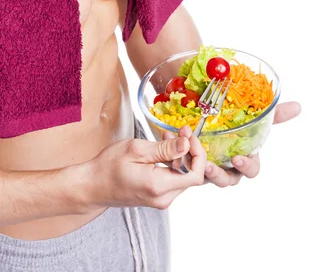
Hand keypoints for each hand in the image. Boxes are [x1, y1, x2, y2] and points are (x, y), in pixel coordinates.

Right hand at [83, 135, 206, 209]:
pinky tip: (164, 148)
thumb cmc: (108, 167)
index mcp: (159, 186)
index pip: (196, 174)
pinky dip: (173, 162)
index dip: (198, 153)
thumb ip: (165, 149)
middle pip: (192, 174)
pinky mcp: (156, 196)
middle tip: (181, 130)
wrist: (90, 187)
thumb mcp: (137, 150)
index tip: (189, 136)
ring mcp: (160, 199)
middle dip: (190, 150)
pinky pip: (173, 178)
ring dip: (181, 154)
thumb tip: (187, 145)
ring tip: (169, 136)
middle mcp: (163, 197)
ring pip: (183, 175)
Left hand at [168, 101, 301, 187]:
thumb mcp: (254, 114)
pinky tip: (172, 141)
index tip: (238, 158)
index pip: (251, 169)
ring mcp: (206, 166)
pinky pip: (182, 165)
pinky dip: (177, 154)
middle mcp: (227, 165)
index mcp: (244, 156)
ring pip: (204, 178)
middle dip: (219, 175)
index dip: (246, 166)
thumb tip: (298, 106)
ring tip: (192, 162)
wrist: (206, 108)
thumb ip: (275, 113)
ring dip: (197, 171)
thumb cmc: (234, 119)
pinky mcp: (187, 162)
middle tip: (211, 166)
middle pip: (227, 180)